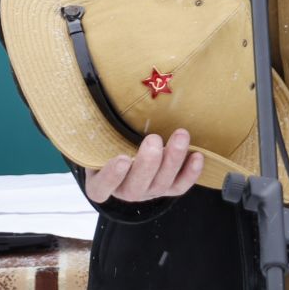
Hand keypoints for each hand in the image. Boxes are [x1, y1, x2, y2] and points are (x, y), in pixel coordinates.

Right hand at [84, 130, 204, 204]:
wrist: (128, 152)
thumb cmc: (108, 142)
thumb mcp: (98, 139)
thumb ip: (97, 129)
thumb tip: (91, 98)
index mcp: (100, 183)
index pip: (102, 187)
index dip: (112, 176)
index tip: (122, 158)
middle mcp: (125, 191)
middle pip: (136, 187)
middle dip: (148, 163)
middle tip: (153, 139)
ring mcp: (148, 192)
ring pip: (162, 184)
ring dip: (173, 160)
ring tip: (180, 135)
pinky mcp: (168, 189)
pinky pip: (180, 186)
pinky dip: (191, 173)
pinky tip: (197, 155)